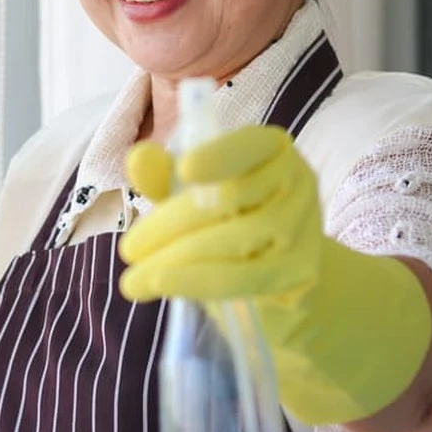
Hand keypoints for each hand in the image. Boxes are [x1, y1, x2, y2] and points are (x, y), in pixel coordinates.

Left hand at [120, 126, 321, 306]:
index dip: (220, 155)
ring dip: (178, 259)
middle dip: (171, 224)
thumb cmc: (224, 219)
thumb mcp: (188, 193)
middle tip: (128, 250)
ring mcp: (303, 229)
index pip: (251, 145)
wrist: (273, 275)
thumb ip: (162, 174)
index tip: (184, 169)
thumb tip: (138, 158)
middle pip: (232, 198)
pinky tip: (164, 285)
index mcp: (270, 149)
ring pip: (238, 240)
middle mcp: (295, 183)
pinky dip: (200, 281)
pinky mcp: (300, 272)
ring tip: (134, 279)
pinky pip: (247, 277)